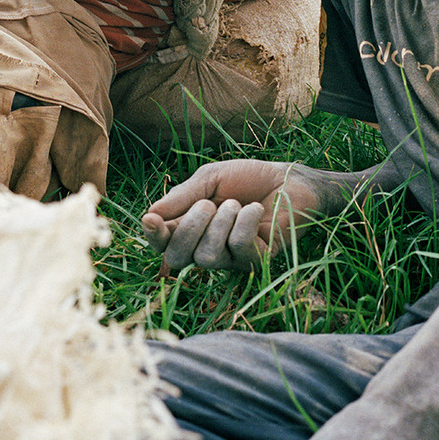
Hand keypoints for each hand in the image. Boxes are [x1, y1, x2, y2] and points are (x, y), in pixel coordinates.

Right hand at [142, 159, 329, 273]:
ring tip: (236, 203)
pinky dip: (245, 221)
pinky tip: (256, 210)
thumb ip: (181, 196)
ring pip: (207, 255)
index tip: (151, 220)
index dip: (153, 237)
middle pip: (177, 258)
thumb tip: (149, 215)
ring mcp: (231, 259)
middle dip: (188, 229)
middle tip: (207, 204)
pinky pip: (238, 247)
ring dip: (221, 222)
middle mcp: (206, 248)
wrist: (289, 179)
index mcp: (189, 228)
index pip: (161, 244)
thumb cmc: (248, 178)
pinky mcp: (256, 261)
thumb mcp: (209, 179)